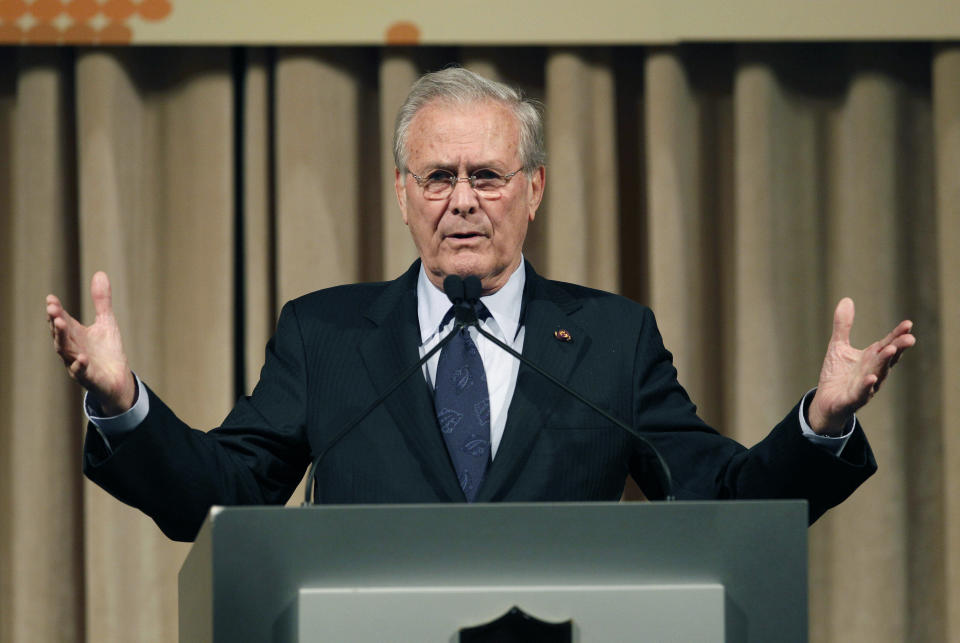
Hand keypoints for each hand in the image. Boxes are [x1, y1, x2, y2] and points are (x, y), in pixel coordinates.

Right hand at [47, 272, 134, 415]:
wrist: (119, 379)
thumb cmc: (108, 351)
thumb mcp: (107, 322)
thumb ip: (101, 301)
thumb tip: (99, 273)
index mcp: (75, 335)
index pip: (61, 320)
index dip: (56, 311)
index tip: (51, 298)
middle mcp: (73, 348)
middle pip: (60, 334)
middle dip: (56, 322)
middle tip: (52, 309)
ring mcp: (78, 364)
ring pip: (66, 351)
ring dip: (62, 339)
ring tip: (60, 324)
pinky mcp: (89, 377)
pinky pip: (81, 372)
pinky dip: (80, 365)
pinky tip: (82, 358)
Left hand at [808, 298, 914, 434]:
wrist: (825, 402)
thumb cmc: (837, 375)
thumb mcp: (838, 347)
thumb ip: (843, 326)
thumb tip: (847, 299)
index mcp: (871, 359)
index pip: (887, 345)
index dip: (897, 335)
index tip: (908, 324)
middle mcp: (872, 372)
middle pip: (887, 359)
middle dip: (897, 348)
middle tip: (909, 338)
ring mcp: (864, 387)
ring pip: (877, 374)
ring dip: (884, 363)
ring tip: (890, 350)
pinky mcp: (852, 400)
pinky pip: (861, 393)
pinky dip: (867, 386)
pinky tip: (871, 379)